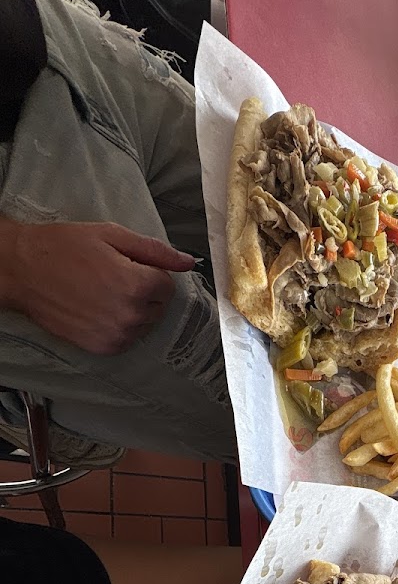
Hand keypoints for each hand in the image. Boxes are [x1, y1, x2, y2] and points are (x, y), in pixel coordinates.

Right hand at [0, 219, 196, 354]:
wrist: (22, 271)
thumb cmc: (64, 247)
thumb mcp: (112, 236)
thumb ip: (156, 251)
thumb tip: (188, 262)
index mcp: (138, 285)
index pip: (168, 285)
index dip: (149, 272)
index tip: (126, 264)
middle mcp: (131, 315)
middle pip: (159, 306)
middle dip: (144, 291)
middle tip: (112, 276)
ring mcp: (118, 336)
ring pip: (145, 323)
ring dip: (133, 310)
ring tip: (102, 292)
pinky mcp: (103, 348)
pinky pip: (128, 338)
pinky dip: (119, 326)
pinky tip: (97, 309)